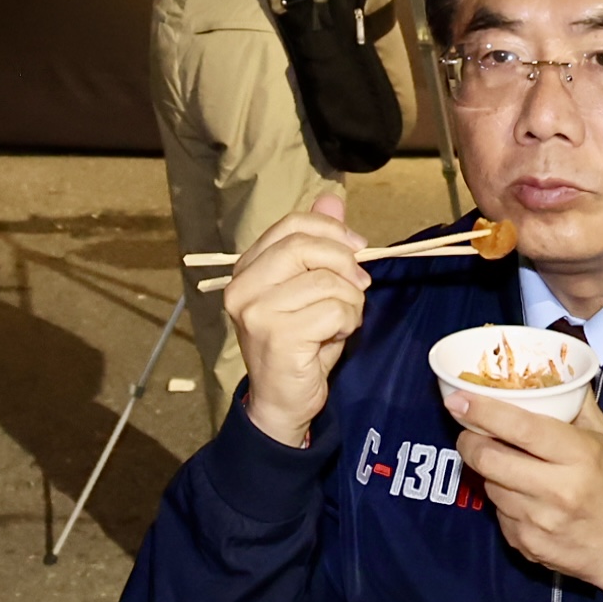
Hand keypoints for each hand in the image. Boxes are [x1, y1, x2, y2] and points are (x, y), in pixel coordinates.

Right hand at [225, 194, 369, 447]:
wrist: (283, 401)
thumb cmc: (300, 345)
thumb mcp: (311, 288)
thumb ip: (319, 244)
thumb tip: (332, 199)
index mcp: (247, 268)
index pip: (291, 225)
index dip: (331, 230)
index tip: (357, 248)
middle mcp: (242, 286)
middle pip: (304, 245)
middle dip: (344, 261)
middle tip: (360, 284)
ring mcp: (256, 311)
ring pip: (326, 280)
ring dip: (351, 300)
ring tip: (343, 319)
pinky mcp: (276, 335)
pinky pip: (333, 310)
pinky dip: (348, 321)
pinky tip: (335, 336)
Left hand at [452, 388, 602, 595]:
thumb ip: (576, 404)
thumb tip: (551, 374)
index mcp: (579, 456)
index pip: (521, 428)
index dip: (483, 412)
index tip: (458, 400)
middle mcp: (558, 490)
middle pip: (490, 459)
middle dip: (470, 441)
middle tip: (470, 432)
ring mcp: (540, 522)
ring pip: (490, 486)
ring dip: (490, 471)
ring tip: (510, 466)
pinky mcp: (527, 545)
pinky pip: (498, 513)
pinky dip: (503, 500)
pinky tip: (524, 497)